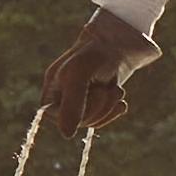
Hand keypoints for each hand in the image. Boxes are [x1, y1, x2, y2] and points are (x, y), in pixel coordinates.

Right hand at [41, 8, 153, 136]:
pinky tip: (120, 98)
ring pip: (94, 121)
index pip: (54, 117)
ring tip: (115, 89)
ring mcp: (84, 99)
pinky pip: (106, 118)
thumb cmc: (95, 53)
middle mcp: (65, 96)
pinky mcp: (101, 100)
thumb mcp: (79, 75)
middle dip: (97, 107)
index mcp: (53, 88)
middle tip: (105, 89)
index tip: (86, 96)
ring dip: (109, 106)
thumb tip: (66, 135)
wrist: (122, 40)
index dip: (73, 113)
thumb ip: (72, 103)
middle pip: (78, 122)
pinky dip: (115, 109)